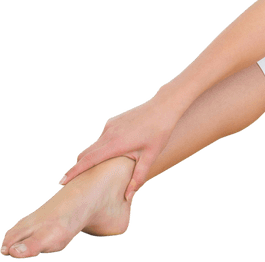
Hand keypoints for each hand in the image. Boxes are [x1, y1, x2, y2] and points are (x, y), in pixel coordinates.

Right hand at [58, 96, 180, 201]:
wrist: (164, 106)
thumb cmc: (159, 132)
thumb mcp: (150, 156)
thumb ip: (138, 177)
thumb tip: (128, 197)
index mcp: (115, 144)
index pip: (88, 161)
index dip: (74, 172)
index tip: (61, 182)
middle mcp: (108, 134)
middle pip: (86, 154)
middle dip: (79, 167)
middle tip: (75, 183)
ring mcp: (109, 126)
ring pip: (94, 146)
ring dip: (91, 157)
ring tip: (94, 171)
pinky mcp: (112, 122)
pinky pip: (102, 138)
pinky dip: (101, 148)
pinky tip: (112, 153)